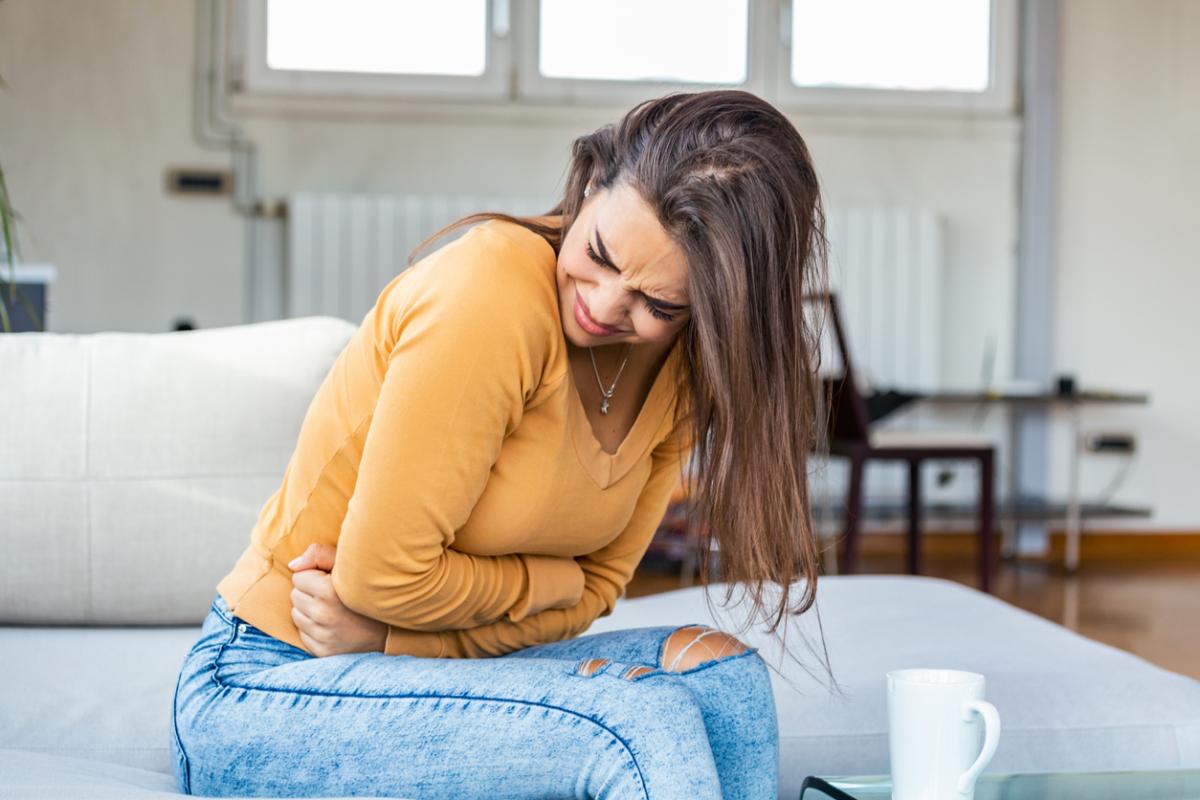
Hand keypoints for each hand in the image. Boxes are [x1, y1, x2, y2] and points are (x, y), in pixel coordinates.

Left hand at [287, 542, 387, 656]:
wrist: (393, 627)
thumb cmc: (370, 590)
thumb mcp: (351, 565)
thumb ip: (319, 555)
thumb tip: (292, 565)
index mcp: (329, 591)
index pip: (298, 577)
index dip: (314, 576)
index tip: (330, 580)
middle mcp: (323, 615)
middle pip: (295, 596)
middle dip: (309, 593)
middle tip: (331, 595)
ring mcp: (323, 636)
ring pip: (296, 615)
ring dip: (309, 610)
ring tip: (332, 609)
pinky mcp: (323, 651)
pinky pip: (303, 634)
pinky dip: (313, 628)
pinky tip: (332, 625)